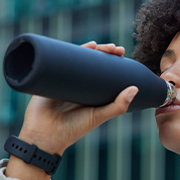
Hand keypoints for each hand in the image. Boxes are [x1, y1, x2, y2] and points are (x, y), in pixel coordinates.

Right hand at [5, 42, 137, 179]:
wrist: (44, 134)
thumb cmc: (73, 129)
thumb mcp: (98, 116)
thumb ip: (117, 106)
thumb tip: (135, 88)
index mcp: (94, 94)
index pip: (106, 73)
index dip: (114, 63)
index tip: (122, 54)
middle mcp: (82, 85)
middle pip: (94, 64)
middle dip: (105, 53)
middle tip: (115, 49)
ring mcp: (67, 80)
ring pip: (79, 60)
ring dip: (90, 49)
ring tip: (99, 45)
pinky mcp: (52, 78)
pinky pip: (61, 61)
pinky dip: (70, 51)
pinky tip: (83, 46)